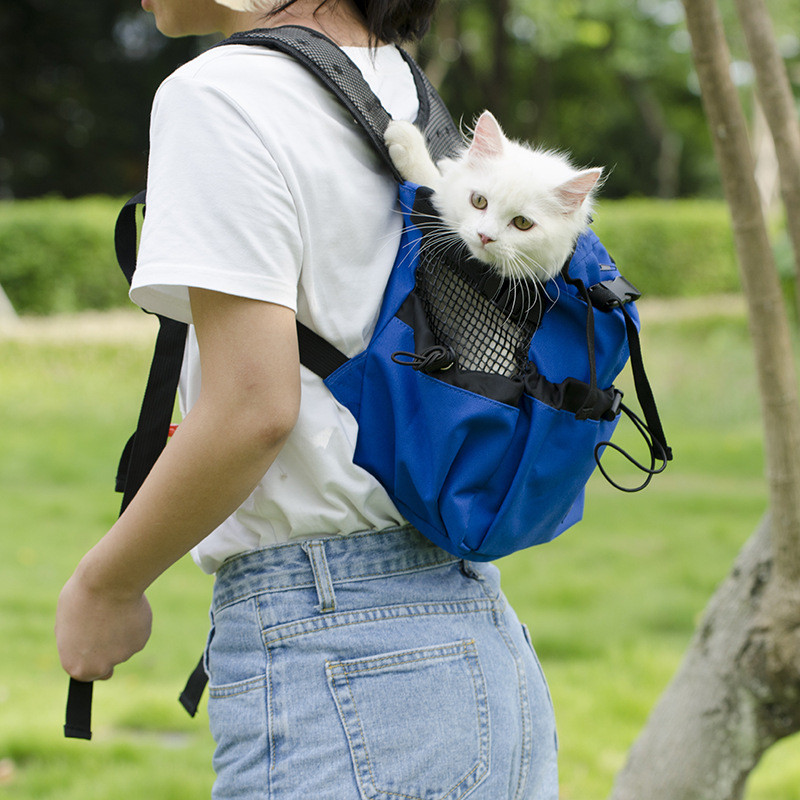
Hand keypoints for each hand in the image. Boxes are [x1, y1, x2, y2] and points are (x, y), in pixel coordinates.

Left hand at [55, 567, 151, 681]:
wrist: (108, 582)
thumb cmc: (82, 598)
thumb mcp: (67, 624)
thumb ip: (76, 642)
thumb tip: (84, 646)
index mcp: (77, 666)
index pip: (86, 674)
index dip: (90, 659)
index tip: (94, 647)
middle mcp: (100, 666)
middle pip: (107, 664)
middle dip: (108, 651)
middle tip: (106, 627)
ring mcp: (122, 655)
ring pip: (124, 646)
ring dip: (120, 633)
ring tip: (114, 609)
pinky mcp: (140, 641)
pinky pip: (137, 634)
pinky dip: (134, 624)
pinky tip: (128, 608)